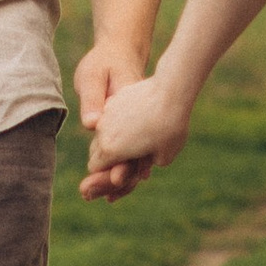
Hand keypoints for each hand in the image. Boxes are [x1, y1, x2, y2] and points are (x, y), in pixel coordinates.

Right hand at [77, 59, 191, 201]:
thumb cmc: (169, 128)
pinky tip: (137, 120)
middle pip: (96, 150)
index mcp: (110, 150)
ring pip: (103, 131)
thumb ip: (145, 165)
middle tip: (127, 160)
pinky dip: (119, 121)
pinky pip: (112, 115)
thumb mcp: (163, 157)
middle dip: (107, 157)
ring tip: (133, 140)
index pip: (95, 168)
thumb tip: (143, 166)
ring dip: (113, 138)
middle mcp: (103, 131)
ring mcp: (107, 112)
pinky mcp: (117, 98)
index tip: (122, 173)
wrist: (171, 92)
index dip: (106, 173)